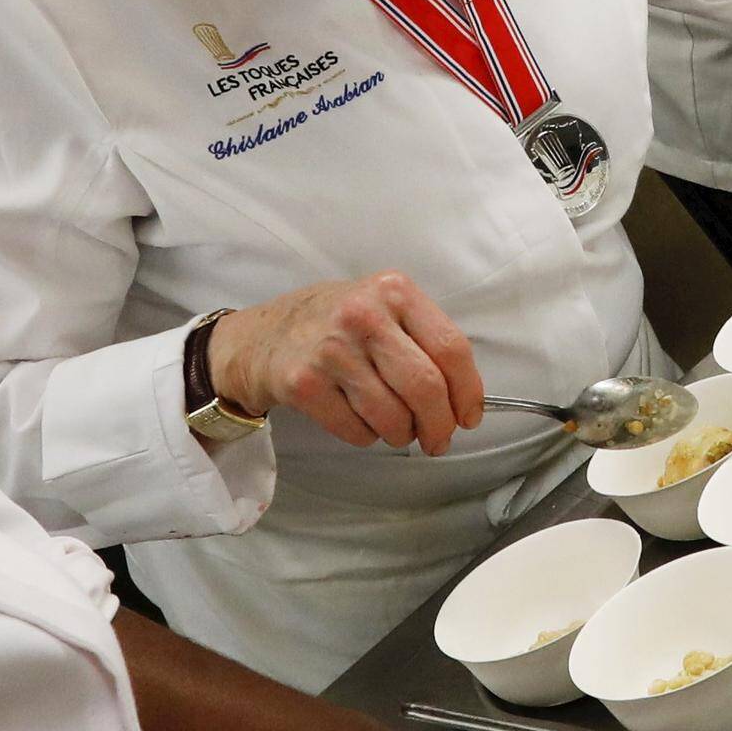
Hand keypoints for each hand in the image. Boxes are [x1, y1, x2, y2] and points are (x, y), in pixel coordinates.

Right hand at [213, 273, 486, 452]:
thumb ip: (423, 339)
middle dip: (440, 424)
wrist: (262, 336)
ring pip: (393, 416)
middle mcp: (362, 315)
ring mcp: (330, 349)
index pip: (451, 347)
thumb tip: (462, 399)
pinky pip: (357, 431)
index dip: (468, 391)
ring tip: (398, 430)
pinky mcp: (303, 384)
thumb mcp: (382, 306)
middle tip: (439, 439)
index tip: (468, 416)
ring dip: (403, 435)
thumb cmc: (335, 324)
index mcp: (393, 291)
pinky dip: (368, 437)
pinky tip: (360, 420)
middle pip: (426, 386)